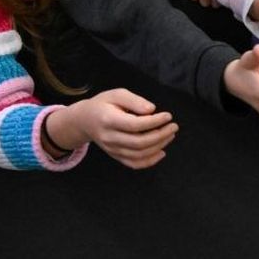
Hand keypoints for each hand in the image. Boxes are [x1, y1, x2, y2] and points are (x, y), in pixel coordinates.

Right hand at [45, 89, 177, 169]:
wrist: (84, 120)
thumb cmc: (103, 104)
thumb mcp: (116, 94)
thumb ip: (134, 101)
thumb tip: (151, 110)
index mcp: (108, 120)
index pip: (134, 125)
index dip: (154, 122)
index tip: (168, 116)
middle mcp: (109, 137)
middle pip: (138, 143)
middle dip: (160, 135)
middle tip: (174, 126)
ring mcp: (112, 149)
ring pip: (138, 154)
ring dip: (158, 146)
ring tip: (170, 135)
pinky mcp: (115, 156)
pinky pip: (133, 163)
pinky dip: (149, 161)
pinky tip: (161, 152)